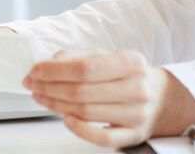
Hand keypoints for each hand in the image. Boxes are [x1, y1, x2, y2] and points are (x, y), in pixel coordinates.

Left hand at [23, 48, 194, 148]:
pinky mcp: (133, 135)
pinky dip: (79, 130)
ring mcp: (136, 113)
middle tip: (33, 86)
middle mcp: (137, 87)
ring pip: (87, 113)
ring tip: (42, 98)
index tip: (35, 71)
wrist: (161, 98)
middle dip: (50, 88)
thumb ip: (79, 56)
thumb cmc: (128, 76)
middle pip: (82, 91)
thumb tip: (49, 63)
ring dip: (57, 106)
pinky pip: (102, 138)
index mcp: (131, 61)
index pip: (85, 67)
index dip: (54, 71)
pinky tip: (65, 118)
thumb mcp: (109, 57)